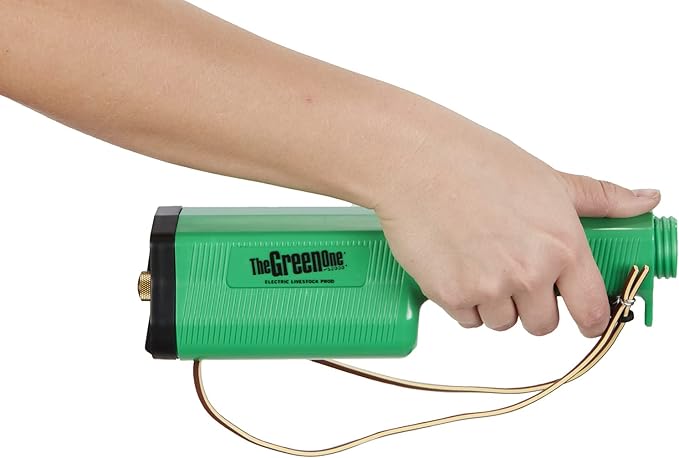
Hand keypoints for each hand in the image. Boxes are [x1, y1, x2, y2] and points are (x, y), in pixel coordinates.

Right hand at [374, 113, 659, 336]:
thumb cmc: (477, 162)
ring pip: (502, 322)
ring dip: (495, 303)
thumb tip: (646, 199)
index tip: (581, 317)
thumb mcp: (548, 178)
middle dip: (532, 306)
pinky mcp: (451, 295)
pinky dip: (463, 302)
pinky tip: (457, 266)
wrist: (416, 162)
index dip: (588, 318)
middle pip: (543, 325)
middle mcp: (529, 273)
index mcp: (562, 246)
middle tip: (514, 274)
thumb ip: (600, 198)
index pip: (592, 311)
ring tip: (480, 262)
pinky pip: (467, 319)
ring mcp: (489, 288)